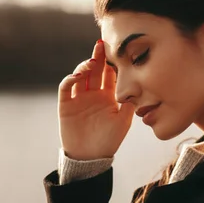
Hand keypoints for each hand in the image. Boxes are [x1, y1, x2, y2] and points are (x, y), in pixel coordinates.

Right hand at [57, 40, 134, 159]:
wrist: (91, 157)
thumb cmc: (109, 140)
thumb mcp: (123, 122)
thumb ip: (129, 105)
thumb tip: (137, 88)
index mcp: (107, 96)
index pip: (109, 75)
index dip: (111, 62)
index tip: (114, 49)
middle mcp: (93, 94)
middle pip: (94, 71)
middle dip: (97, 57)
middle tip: (100, 45)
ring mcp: (78, 99)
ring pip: (80, 76)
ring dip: (84, 67)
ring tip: (91, 64)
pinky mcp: (66, 105)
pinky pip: (66, 88)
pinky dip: (70, 79)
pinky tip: (78, 76)